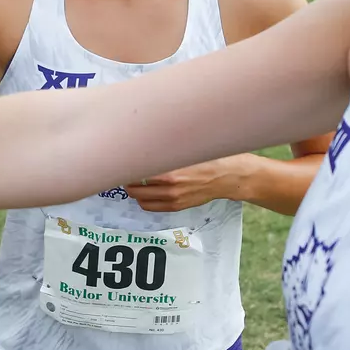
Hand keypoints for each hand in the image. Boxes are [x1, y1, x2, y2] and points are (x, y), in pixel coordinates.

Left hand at [126, 157, 243, 212]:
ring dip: (134, 191)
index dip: (127, 168)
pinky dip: (143, 200)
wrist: (227, 177)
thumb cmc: (209, 158)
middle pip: (134, 188)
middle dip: (127, 181)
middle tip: (124, 172)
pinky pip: (151, 207)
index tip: (122, 162)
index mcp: (171, 170)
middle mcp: (170, 186)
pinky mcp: (177, 206)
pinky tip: (144, 191)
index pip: (138, 172)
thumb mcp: (188, 149)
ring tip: (133, 182)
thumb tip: (146, 141)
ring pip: (141, 199)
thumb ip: (167, 149)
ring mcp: (173, 199)